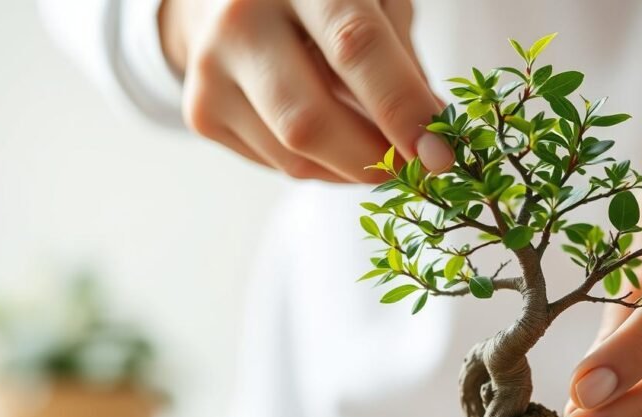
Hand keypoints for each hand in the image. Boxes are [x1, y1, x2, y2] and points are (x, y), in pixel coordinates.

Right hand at [159, 0, 452, 181]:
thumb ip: (401, 59)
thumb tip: (432, 135)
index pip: (354, 47)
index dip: (401, 107)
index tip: (441, 155)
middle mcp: (242, 20)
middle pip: (311, 122)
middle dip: (375, 161)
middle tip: (417, 170)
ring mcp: (210, 70)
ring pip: (295, 157)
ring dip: (353, 169)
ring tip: (379, 147)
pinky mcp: (201, 112)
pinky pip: (278, 166)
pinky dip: (322, 167)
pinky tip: (335, 138)